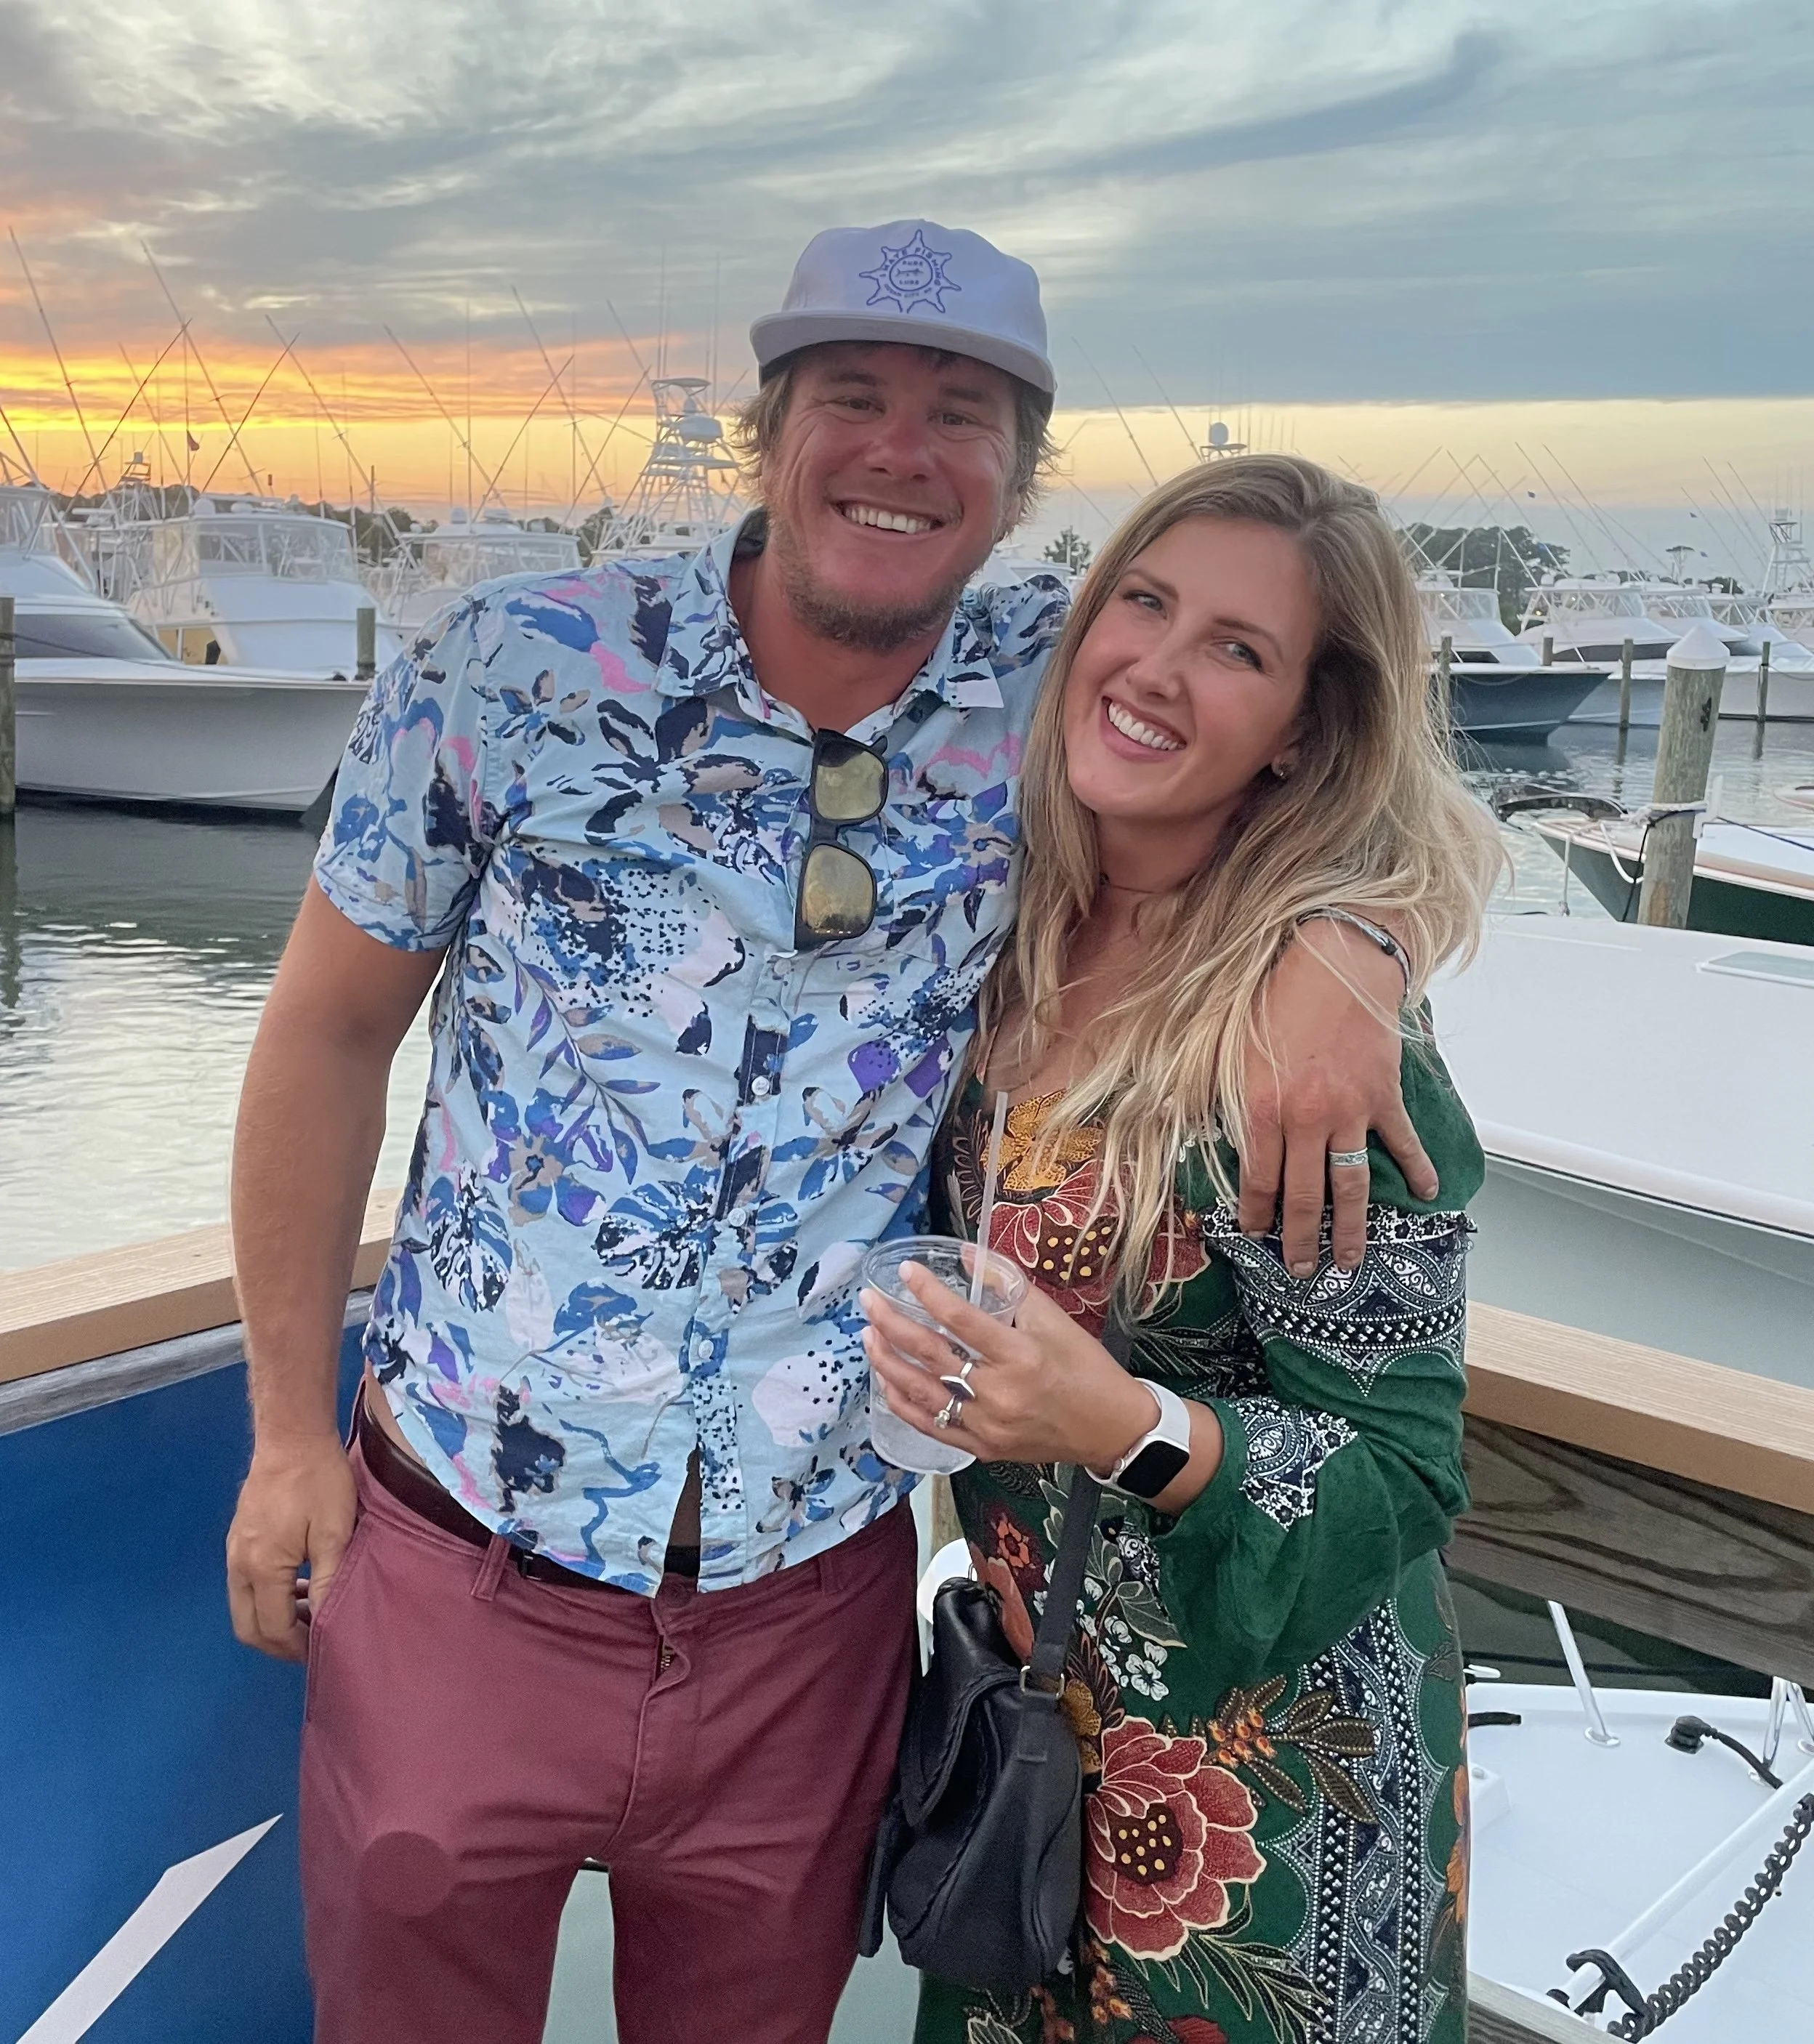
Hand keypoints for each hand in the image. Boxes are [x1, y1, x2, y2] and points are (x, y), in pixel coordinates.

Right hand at [225, 1435, 357, 1662]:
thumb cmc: (319, 1481)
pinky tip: (299, 1585)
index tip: (324, 1650)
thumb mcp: (335, 1533)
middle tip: (313, 1641)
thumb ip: (329, 1582)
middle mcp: (238, 1565)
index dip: (297, 1648)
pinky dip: (269, 1596)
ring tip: (312, 1612)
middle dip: (279, 1642)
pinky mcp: (239, 1537)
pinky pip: (245, 1584)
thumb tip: (327, 1624)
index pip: (272, 1629)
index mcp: (262, 1568)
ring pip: (244, 1606)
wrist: (292, 1435)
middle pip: (248, 1626)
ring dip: (274, 1618)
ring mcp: (234, 1550)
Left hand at [860, 1270, 1155, 1469]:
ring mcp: (987, 1427)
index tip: (904, 1271)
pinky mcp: (983, 1449)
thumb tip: (966, 1255)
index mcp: (1020, 1355)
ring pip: (921, 1393)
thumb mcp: (1055, 1319)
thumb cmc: (1086, 1367)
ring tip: (868, 1335)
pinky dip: (903, 1403)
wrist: (1112, 1428)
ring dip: (888, 1362)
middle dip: (892, 1324)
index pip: (960, 1319)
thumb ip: (1008, 1285)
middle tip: (867, 1301)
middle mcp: (999, 1393)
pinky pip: (931, 1427)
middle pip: (930, 1355)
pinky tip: (886, 1380)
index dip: (927, 1291)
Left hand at [1239, 919, 1435, 1275]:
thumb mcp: (1232, 1049)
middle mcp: (1306, 1119)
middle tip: (1300, 1273)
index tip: (1256, 1239)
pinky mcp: (1383, 1096)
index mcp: (1262, 1109)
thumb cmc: (1276, 998)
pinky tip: (1426, 1195)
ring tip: (1351, 1263)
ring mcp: (1351, 1112)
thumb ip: (1227, 1100)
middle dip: (1300, 1241)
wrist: (1335, 961)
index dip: (1257, 1216)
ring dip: (1352, 1230)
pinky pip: (1402, 1144)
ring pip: (1352, 1186)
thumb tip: (1216, 1139)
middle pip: (1305, 1197)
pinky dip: (1416, 1170)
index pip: (1258, 1181)